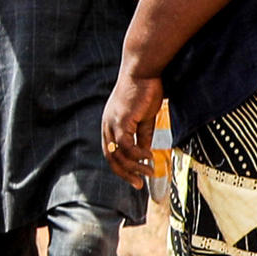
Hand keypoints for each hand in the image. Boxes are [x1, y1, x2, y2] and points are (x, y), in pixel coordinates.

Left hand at [102, 63, 168, 186]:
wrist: (143, 71)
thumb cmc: (144, 90)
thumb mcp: (144, 119)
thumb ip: (143, 137)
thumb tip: (145, 155)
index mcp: (110, 125)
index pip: (111, 152)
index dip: (122, 168)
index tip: (135, 178)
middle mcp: (107, 126)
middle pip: (111, 158)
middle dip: (125, 174)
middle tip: (138, 184)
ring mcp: (112, 124)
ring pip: (118, 154)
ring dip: (134, 167)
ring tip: (148, 173)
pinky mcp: (121, 120)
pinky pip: (126, 145)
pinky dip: (137, 155)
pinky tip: (149, 158)